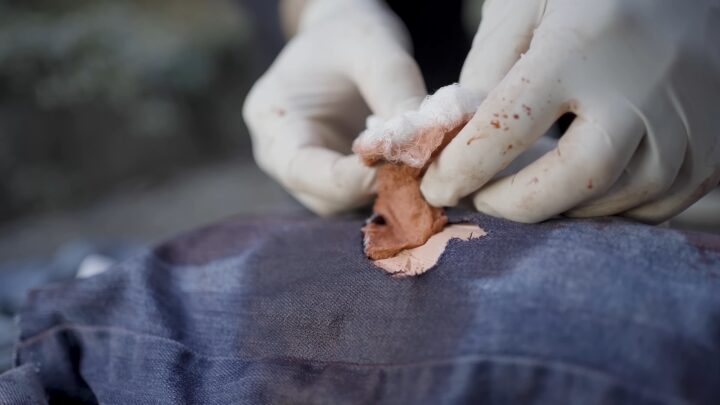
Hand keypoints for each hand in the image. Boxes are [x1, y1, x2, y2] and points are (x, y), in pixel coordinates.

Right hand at [243, 0, 425, 215]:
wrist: (346, 36)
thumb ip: (397, 92)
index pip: (300, 168)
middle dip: (372, 190)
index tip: (398, 168)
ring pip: (346, 204)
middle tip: (423, 172)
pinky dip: (392, 187)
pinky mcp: (336, 176)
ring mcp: (308, 170)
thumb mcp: (374, 49)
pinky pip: (362, 196)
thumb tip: (426, 141)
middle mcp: (280, 154)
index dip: (348, 179)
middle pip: (323, 196)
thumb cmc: (351, 35)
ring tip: (424, 167)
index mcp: (272, 119)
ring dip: (386, 193)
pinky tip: (419, 169)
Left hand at [420, 0, 719, 222]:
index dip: (461, 168)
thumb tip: (460, 140)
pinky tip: (579, 190)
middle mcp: (641, 90)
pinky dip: (608, 208)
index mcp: (582, 47)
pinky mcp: (711, 148)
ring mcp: (686, 123)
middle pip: (575, 179)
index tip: (436, 186)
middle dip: (515, 204)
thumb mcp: (526, 5)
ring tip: (526, 191)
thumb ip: (488, 67)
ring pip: (616, 199)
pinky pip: (654, 205)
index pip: (506, 128)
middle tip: (481, 201)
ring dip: (560, 207)